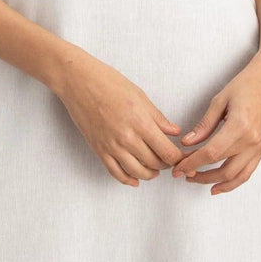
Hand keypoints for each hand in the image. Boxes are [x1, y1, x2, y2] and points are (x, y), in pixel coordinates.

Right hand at [57, 53, 186, 186]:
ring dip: (150, 174)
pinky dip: (128, 179)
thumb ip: (158, 117)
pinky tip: (135, 179)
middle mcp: (127, 138)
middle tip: (170, 159)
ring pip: (138, 172)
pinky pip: (116, 173)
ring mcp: (112, 146)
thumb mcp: (139, 95)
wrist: (78, 82)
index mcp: (140, 122)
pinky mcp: (99, 150)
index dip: (178, 158)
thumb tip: (174, 132)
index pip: (167, 152)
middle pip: (155, 163)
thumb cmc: (108, 82)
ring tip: (156, 169)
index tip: (182, 157)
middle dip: (166, 164)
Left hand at [172, 52, 260, 193]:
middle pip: (222, 169)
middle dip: (200, 175)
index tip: (177, 168)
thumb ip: (204, 125)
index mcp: (239, 127)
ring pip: (236, 176)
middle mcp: (252, 142)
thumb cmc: (245, 85)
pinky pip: (247, 172)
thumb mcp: (219, 101)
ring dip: (216, 183)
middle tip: (183, 174)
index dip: (191, 163)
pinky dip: (233, 182)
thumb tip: (187, 143)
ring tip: (197, 180)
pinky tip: (219, 183)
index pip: (210, 153)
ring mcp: (260, 147)